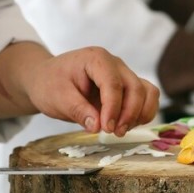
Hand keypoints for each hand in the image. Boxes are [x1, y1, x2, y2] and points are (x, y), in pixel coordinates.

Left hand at [22, 47, 159, 135]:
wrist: (46, 78)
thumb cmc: (50, 83)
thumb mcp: (58, 98)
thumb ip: (78, 110)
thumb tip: (97, 127)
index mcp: (96, 59)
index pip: (113, 83)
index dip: (113, 108)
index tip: (107, 129)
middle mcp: (114, 63)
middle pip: (135, 87)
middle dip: (129, 114)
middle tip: (114, 133)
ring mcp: (122, 73)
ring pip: (147, 91)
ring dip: (140, 114)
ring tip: (121, 130)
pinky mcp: (126, 86)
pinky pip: (146, 96)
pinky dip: (142, 112)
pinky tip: (126, 125)